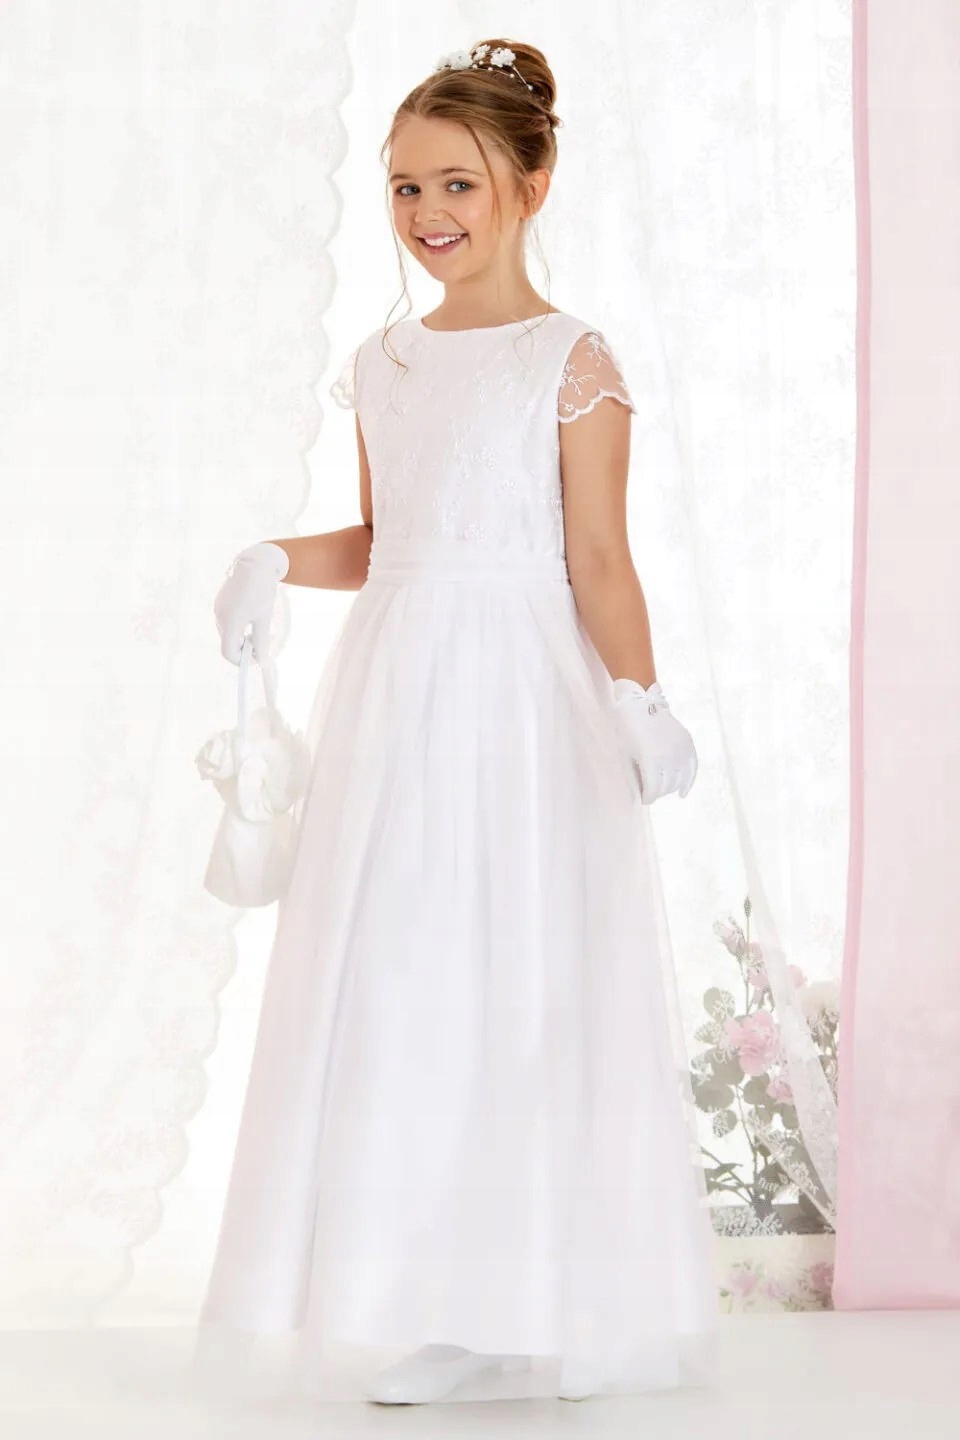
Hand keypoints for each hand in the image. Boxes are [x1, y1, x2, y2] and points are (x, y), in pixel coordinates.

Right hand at [214, 541, 289, 664]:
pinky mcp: (220, 601)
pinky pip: (227, 621)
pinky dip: (238, 625)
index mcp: (230, 623)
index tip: (257, 659)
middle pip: (229, 643)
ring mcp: (218, 608)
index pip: (228, 653)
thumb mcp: (264, 619)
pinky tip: (251, 615)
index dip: (242, 661)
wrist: (255, 564)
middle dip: (244, 648)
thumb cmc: (261, 591)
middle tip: (262, 643)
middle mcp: (220, 617)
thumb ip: (261, 641)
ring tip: (259, 627)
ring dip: (242, 637)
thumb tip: (261, 658)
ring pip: (228, 632)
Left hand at [611, 677, 697, 804]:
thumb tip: (640, 793)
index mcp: (651, 759)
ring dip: (670, 787)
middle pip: (666, 786)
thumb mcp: (625, 752)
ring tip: (662, 789)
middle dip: (657, 792)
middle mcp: (669, 756)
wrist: (639, 701)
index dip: (648, 797)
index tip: (644, 799)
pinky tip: (682, 792)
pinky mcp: (687, 743)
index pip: (654, 789)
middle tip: (650, 792)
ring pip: (679, 779)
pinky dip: (689, 781)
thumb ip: (634, 774)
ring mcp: (680, 749)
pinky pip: (692, 767)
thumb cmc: (626, 727)